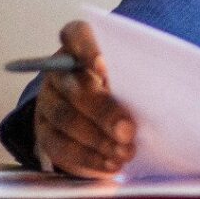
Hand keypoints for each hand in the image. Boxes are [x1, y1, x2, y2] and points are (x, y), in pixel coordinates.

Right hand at [33, 21, 135, 177]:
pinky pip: (60, 147)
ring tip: (125, 152)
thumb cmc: (126, 79)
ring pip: (65, 119)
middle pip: (74, 86)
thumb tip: (155, 88)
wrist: (101, 105)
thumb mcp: (132, 68)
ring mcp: (47, 101)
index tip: (105, 65)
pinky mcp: (44, 131)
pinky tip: (110, 164)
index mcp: (78, 43)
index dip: (87, 48)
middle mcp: (58, 70)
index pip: (76, 34)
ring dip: (97, 139)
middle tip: (128, 130)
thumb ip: (137, 70)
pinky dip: (87, 158)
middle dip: (103, 111)